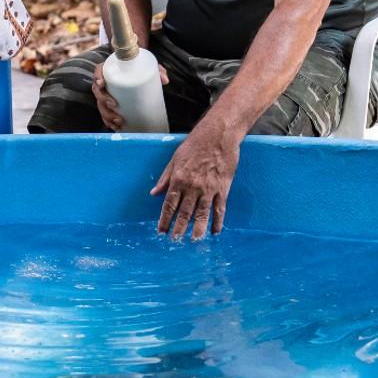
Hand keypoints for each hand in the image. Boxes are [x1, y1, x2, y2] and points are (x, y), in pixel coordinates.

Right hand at [94, 62, 168, 131]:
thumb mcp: (147, 66)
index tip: (101, 84)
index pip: (98, 70)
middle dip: (103, 100)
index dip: (97, 77)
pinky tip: (115, 127)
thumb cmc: (139, 67)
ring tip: (118, 120)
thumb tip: (165, 80)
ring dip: (107, 115)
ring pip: (101, 105)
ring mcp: (107, 94)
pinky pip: (106, 114)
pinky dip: (109, 121)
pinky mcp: (110, 104)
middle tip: (114, 105)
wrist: (139, 71)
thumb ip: (156, 70)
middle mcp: (106, 82)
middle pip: (98, 91)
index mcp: (110, 69)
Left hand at [150, 117, 237, 240]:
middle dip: (179, 228)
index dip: (164, 219)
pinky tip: (215, 231)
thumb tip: (154, 193)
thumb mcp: (175, 159)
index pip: (169, 205)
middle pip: (184, 213)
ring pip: (202, 214)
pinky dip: (218, 221)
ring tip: (194, 241)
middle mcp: (192, 187)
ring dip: (198, 229)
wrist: (218, 135)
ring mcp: (209, 189)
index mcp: (178, 179)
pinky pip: (219, 209)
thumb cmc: (195, 145)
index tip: (161, 231)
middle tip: (175, 241)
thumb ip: (165, 178)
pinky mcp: (223, 188)